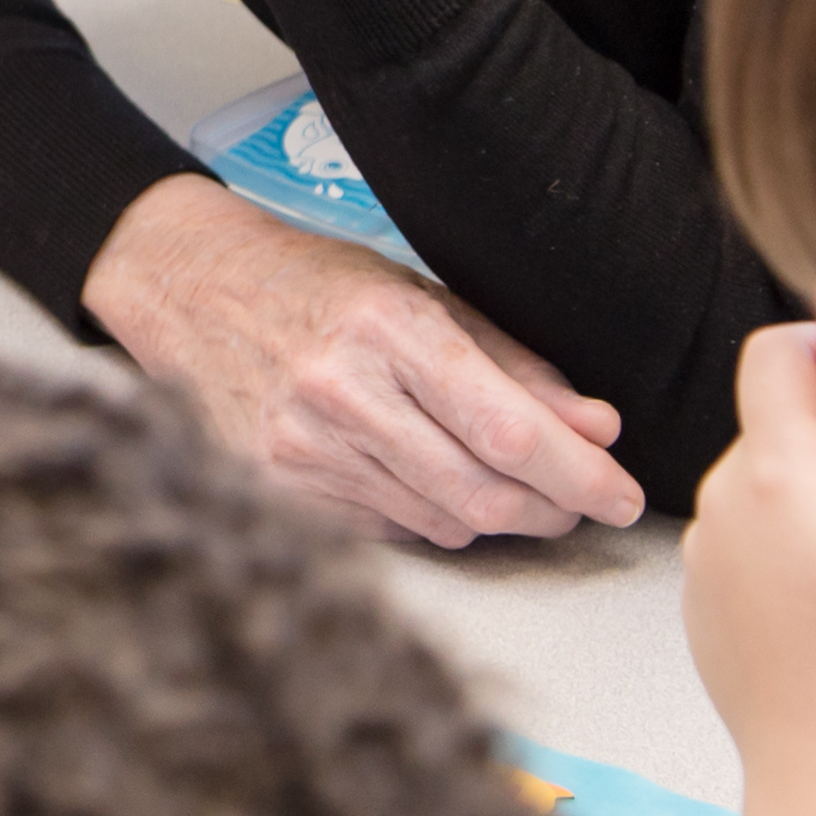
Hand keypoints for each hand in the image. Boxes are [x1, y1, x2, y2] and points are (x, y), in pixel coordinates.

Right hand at [88, 175, 644, 544]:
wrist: (189, 291)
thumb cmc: (316, 286)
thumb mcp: (423, 297)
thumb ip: (515, 367)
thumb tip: (598, 429)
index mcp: (389, 329)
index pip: (508, 429)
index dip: (580, 474)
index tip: (625, 495)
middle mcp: (342, 392)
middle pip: (483, 493)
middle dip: (552, 509)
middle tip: (584, 502)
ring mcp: (302, 447)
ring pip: (443, 523)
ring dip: (498, 517)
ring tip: (514, 488)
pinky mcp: (276, 486)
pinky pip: (390, 529)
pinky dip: (431, 516)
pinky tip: (431, 481)